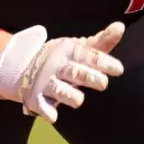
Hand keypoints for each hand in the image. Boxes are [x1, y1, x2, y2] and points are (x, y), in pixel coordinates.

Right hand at [0, 21, 124, 121]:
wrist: (24, 66)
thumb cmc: (62, 59)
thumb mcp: (79, 47)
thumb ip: (101, 42)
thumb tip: (120, 27)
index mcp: (69, 51)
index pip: (88, 55)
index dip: (103, 62)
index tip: (118, 69)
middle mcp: (58, 66)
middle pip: (75, 72)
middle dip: (89, 77)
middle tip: (103, 83)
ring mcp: (46, 82)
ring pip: (59, 90)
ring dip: (69, 95)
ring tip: (78, 100)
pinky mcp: (37, 98)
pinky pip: (41, 105)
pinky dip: (46, 111)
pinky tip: (53, 117)